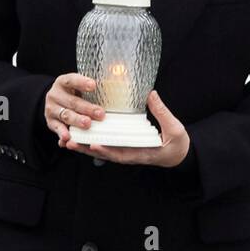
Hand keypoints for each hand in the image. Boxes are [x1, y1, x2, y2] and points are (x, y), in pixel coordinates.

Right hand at [44, 72, 105, 144]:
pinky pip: (57, 128)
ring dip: (77, 120)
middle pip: (72, 101)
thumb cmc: (73, 93)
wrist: (55, 101)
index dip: (82, 83)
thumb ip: (94, 85)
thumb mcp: (79, 85)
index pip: (72, 80)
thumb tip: (117, 80)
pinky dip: (62, 133)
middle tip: (100, 113)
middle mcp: (55, 95)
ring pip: (66, 115)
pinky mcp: (50, 122)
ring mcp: (51, 109)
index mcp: (63, 82)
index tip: (94, 85)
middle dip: (87, 108)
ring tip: (87, 124)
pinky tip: (69, 137)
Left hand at [62, 89, 190, 167]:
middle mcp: (132, 156)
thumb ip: (161, 112)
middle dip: (88, 150)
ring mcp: (127, 153)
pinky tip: (83, 139)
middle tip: (71, 142)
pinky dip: (94, 145)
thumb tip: (150, 94)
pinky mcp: (126, 149)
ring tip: (69, 141)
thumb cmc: (179, 144)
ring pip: (104, 152)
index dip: (107, 150)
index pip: (122, 154)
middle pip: (106, 155)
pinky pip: (108, 148)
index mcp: (143, 153)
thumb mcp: (174, 128)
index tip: (94, 144)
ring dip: (86, 148)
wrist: (180, 155)